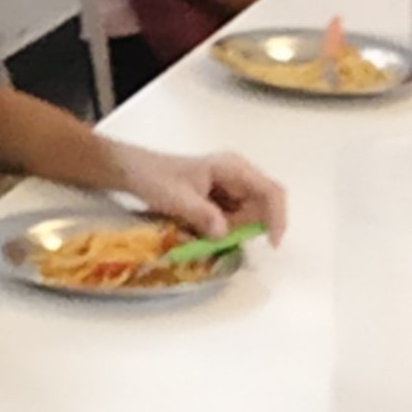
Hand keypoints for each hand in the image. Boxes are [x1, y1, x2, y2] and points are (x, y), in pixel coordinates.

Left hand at [119, 146, 288, 243]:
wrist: (134, 171)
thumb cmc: (154, 178)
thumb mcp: (176, 198)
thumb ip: (202, 215)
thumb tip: (224, 234)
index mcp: (233, 167)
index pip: (271, 192)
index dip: (277, 218)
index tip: (270, 243)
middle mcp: (238, 174)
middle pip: (263, 207)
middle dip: (246, 227)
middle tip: (214, 235)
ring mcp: (232, 186)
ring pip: (250, 216)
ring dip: (233, 230)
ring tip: (200, 227)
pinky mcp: (223, 198)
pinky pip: (236, 218)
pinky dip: (224, 229)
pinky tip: (200, 227)